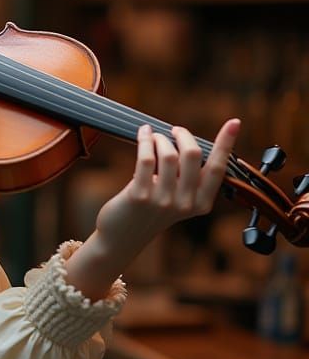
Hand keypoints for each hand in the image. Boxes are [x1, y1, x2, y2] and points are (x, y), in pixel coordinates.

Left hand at [96, 119, 239, 251]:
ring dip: (160, 139)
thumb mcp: (178, 198)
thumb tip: (187, 141)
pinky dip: (145, 140)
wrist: (123, 236)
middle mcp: (186, 204)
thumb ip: (188, 177)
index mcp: (202, 203)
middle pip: (193, 155)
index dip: (226, 143)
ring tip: (154, 136)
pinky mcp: (139, 196)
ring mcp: (163, 201)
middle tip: (174, 130)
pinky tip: (143, 134)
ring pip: (169, 154)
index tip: (234, 122)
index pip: (218, 168)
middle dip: (183, 135)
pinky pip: (146, 159)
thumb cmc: (150, 210)